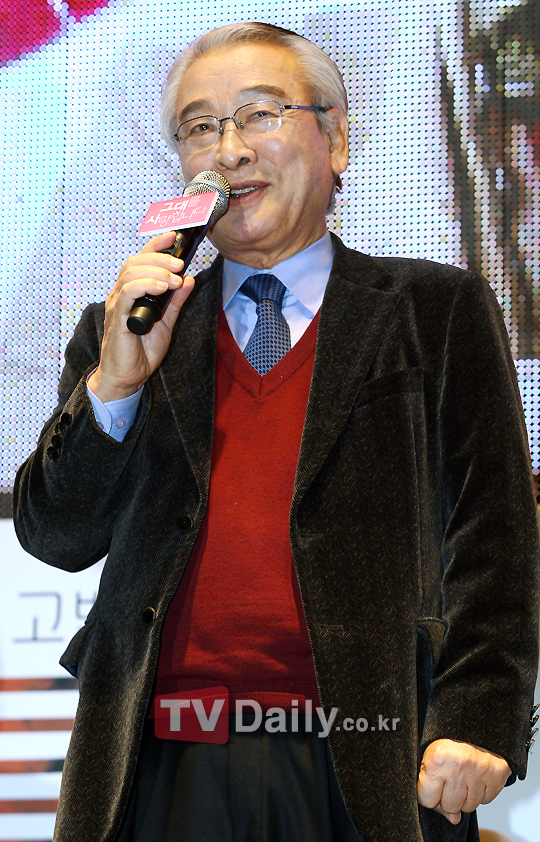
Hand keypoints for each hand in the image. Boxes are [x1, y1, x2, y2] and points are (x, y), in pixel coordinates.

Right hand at [88, 231, 194, 401]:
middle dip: (161, 258)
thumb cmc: (142, 351)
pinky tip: (162, 288)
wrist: (128, 376)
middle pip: (136, 262)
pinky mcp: (116, 316)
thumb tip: (189, 280)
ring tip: (174, 280)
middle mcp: (122, 293)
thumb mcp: (166, 322)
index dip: (156, 245)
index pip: (141, 260)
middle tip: (180, 264)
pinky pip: (127, 292)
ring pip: (131, 273)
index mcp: (133, 292)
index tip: (175, 237)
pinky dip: (145, 285)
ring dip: (157, 272)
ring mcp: (117, 303)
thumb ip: (176, 301)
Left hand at [417, 739, 510, 823]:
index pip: (427, 800)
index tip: (431, 782)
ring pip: (468, 806)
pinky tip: (475, 774)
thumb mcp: (431, 756)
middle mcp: (459, 768)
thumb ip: (433, 789)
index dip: (428, 793)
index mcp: (437, 761)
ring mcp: (479, 773)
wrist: (476, 721)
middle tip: (449, 776)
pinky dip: (480, 791)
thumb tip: (453, 819)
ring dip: (465, 795)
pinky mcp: (497, 776)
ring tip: (463, 774)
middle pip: (449, 806)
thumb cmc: (450, 738)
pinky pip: (485, 800)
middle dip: (447, 795)